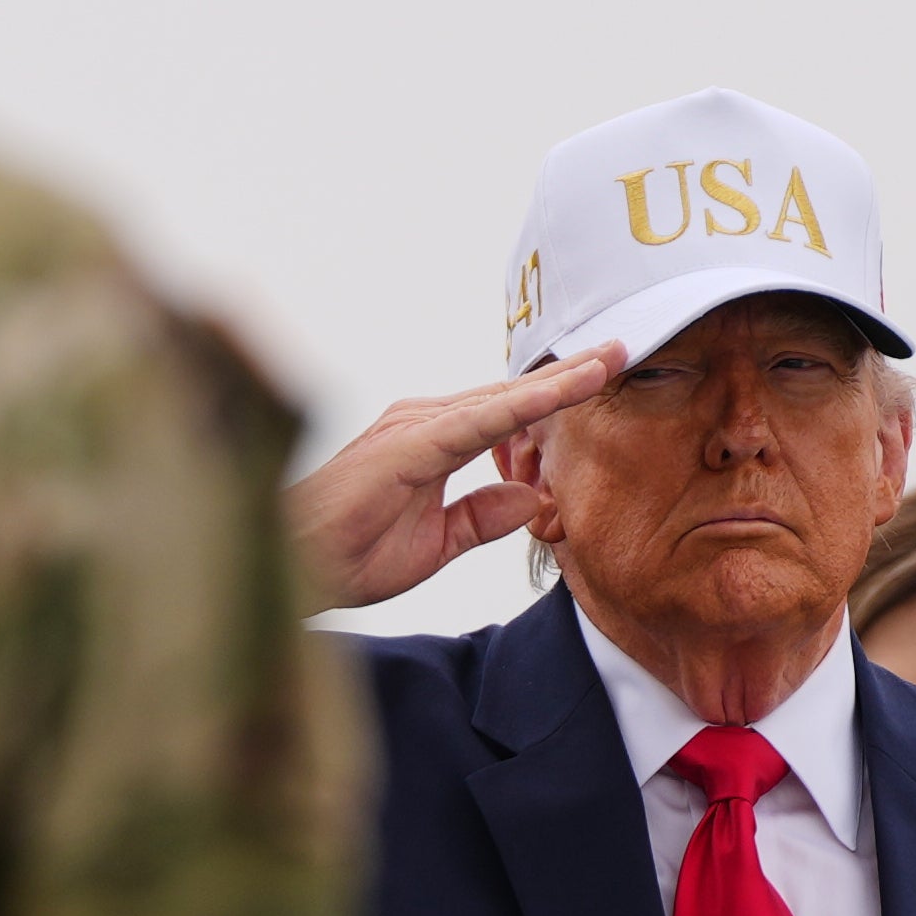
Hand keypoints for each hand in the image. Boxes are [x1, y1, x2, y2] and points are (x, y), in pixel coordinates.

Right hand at [284, 349, 620, 613]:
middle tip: (624, 347)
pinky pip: (480, 421)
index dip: (555, 396)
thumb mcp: (436, 543)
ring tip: (610, 359)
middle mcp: (423, 423)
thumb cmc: (347, 555)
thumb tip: (533, 497)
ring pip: (501, 399)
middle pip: (510, 395)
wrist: (292, 567)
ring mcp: (414, 428)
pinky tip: (560, 393)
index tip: (604, 375)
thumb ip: (482, 517)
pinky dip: (523, 406)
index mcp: (431, 443)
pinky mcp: (409, 445)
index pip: (506, 416)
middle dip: (570, 373)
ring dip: (558, 381)